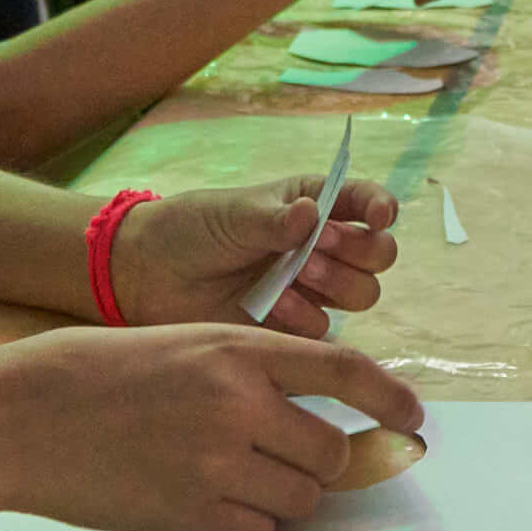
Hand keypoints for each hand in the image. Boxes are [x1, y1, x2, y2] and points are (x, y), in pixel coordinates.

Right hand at [0, 322, 424, 530]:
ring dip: (279, 501)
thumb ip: (245, 374)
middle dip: (315, 465)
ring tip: (228, 483)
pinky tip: (202, 508)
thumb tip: (302, 420)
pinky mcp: (192, 514)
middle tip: (278, 463)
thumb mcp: (180, 345)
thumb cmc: (91, 376)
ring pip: (298, 502)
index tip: (414, 418)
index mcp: (239, 349)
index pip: (346, 371)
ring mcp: (219, 462)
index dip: (391, 399)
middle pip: (330, 454)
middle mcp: (241, 403)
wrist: (19, 416)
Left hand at [112, 173, 407, 335]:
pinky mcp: (293, 325)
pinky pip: (325, 327)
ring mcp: (311, 288)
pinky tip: (272, 305)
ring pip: (361, 293)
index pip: (365, 202)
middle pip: (377, 254)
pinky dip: (303, 316)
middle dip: (359, 252)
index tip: (379, 217)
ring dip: (336, 284)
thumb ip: (276, 220)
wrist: (150, 277)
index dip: (381, 208)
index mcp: (313, 205)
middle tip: (318, 250)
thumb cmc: (193, 230)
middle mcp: (321, 246)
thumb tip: (313, 214)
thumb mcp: (234, 215)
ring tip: (295, 276)